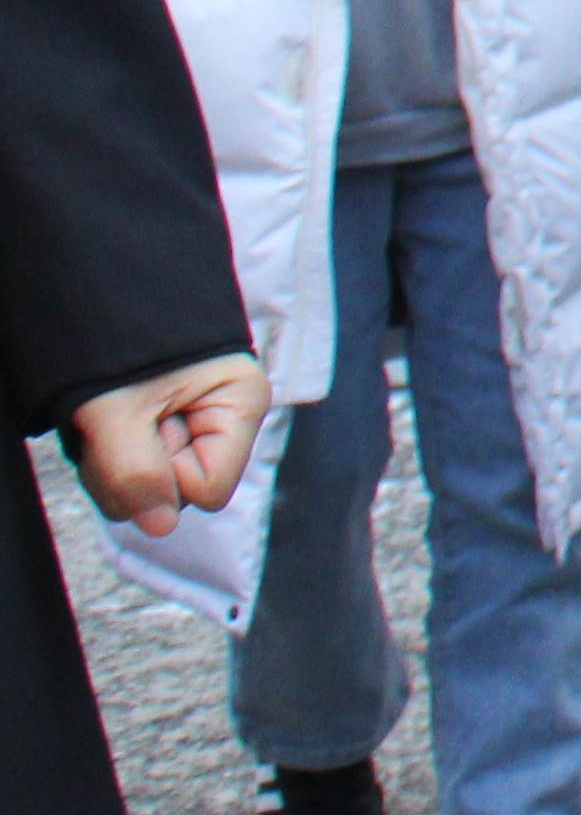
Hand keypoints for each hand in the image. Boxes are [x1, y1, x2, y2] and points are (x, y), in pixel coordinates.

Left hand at [66, 355, 270, 534]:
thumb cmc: (120, 336)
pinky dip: (109, 457)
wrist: (105, 286)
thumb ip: (135, 472)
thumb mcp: (118, 409)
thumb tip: (159, 528)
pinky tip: (106, 426)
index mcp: (241, 406)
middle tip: (113, 426)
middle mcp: (227, 421)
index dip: (164, 476)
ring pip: (151, 489)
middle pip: (177, 494)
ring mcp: (196, 427)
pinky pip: (137, 472)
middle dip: (133, 471)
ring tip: (106, 421)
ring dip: (114, 465)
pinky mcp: (167, 430)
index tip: (141, 433)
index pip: (206, 489)